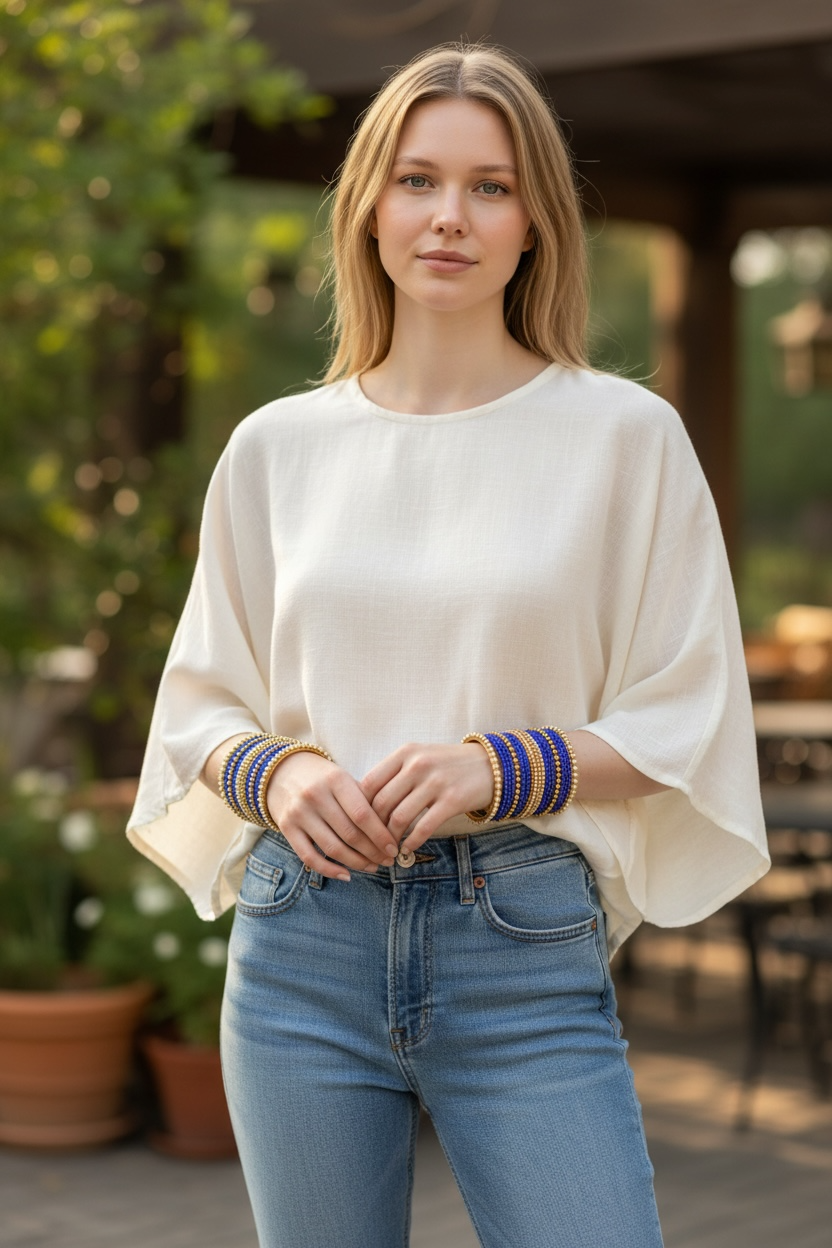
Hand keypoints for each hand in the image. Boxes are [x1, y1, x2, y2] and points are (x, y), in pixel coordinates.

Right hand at [265, 752, 399, 880]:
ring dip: (356, 863)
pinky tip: (347, 875)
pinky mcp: (286, 828)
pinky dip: (329, 870)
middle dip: (372, 852)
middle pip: (350, 833)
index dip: (381, 835)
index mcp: (336, 780)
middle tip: (387, 860)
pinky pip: (309, 857)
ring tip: (372, 867)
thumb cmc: (323, 778)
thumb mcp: (344, 779)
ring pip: (332, 848)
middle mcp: (315, 795)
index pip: (362, 814)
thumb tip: (392, 831)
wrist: (282, 771)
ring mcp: (299, 813)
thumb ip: (364, 800)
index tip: (394, 848)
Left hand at [360, 742, 493, 852]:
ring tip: (389, 848)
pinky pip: (423, 827)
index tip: (361, 823)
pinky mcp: (452, 800)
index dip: (361, 807)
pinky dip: (411, 842)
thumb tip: (364, 802)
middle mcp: (418, 765)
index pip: (370, 783)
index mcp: (405, 753)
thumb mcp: (419, 757)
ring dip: (391, 839)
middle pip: (381, 803)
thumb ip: (393, 774)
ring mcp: (435, 782)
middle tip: (373, 842)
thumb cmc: (447, 765)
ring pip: (399, 817)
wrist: (491, 765)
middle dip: (373, 828)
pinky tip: (408, 849)